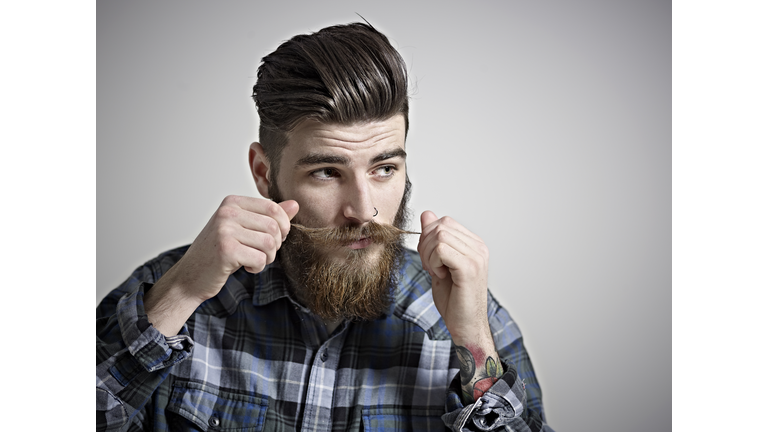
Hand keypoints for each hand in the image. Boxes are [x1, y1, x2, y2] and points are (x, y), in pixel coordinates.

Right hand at [177, 195, 298, 301]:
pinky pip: (260, 258)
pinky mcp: (226, 250)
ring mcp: (225, 230)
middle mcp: (227, 212)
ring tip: (254, 259)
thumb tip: (295, 204)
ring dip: (267, 257)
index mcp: (232, 202)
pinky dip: (257, 267)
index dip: (282, 226)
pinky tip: (245, 266)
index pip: (273, 207)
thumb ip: (269, 216)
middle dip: (275, 244)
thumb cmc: (218, 252)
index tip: (274, 238)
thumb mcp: (244, 229)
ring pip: (269, 243)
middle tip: (262, 253)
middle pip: (274, 226)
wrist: (190, 276)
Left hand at [418, 210, 500, 401]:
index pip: (444, 222)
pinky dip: (433, 261)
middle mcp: (479, 248)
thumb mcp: (438, 264)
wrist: (465, 326)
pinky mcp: (469, 268)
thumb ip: (433, 240)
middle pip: (440, 225)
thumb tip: (427, 214)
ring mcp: (476, 257)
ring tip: (436, 272)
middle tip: (430, 266)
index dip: (428, 237)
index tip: (429, 259)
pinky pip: (442, 249)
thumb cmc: (454, 300)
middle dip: (425, 245)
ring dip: (428, 255)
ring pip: (439, 236)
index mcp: (474, 245)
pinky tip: (440, 275)